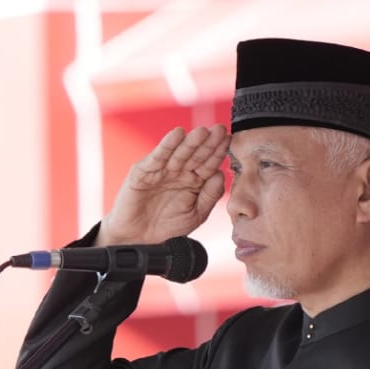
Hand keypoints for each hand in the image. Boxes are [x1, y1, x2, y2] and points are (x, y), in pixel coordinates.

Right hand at [97, 125, 228, 246]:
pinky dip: (167, 145)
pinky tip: (177, 134)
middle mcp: (179, 171)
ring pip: (179, 153)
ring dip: (190, 142)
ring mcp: (162, 170)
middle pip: (196, 154)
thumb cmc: (168, 225)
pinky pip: (157, 157)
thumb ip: (209, 196)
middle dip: (208, 142)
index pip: (209, 163)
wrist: (139, 238)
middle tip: (220, 130)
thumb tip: (221, 174)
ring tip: (203, 132)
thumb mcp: (196, 214)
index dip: (218, 152)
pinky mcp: (144, 171)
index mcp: (194, 180)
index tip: (229, 140)